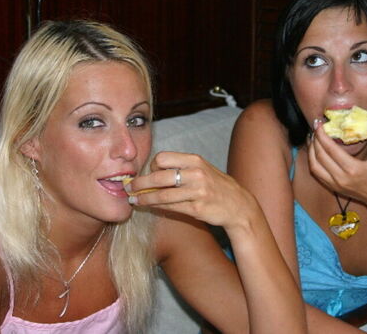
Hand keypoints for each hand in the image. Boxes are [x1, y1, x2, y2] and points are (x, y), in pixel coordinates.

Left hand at [129, 151, 257, 229]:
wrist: (238, 205)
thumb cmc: (216, 186)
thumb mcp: (201, 170)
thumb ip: (180, 169)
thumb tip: (151, 173)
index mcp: (195, 160)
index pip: (162, 158)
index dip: (152, 167)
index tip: (149, 174)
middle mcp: (196, 174)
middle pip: (158, 177)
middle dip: (140, 183)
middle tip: (129, 188)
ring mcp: (197, 192)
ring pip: (162, 195)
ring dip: (145, 199)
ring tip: (134, 200)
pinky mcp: (197, 209)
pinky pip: (171, 207)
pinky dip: (158, 207)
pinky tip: (151, 207)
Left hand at [307, 120, 366, 207]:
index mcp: (353, 168)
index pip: (330, 149)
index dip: (322, 135)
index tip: (319, 124)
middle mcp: (341, 177)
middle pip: (319, 155)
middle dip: (315, 139)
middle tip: (315, 127)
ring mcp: (335, 184)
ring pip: (314, 165)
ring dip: (311, 150)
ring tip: (313, 137)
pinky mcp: (332, 187)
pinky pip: (316, 173)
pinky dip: (312, 160)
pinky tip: (314, 150)